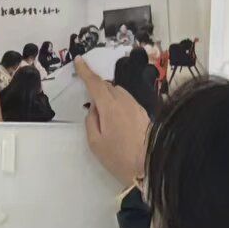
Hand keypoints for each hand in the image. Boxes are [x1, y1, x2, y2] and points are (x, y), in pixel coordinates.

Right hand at [78, 56, 150, 187]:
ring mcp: (136, 106)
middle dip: (98, 88)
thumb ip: (91, 120)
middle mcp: (125, 102)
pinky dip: (118, 103)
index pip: (96, 84)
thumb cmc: (119, 158)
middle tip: (91, 104)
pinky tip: (117, 121)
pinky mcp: (143, 113)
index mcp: (110, 107)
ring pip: (119, 92)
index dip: (86, 71)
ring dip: (109, 97)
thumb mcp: (95, 142)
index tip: (79, 61)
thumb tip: (94, 109)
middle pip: (108, 86)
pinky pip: (127, 101)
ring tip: (105, 118)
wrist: (149, 166)